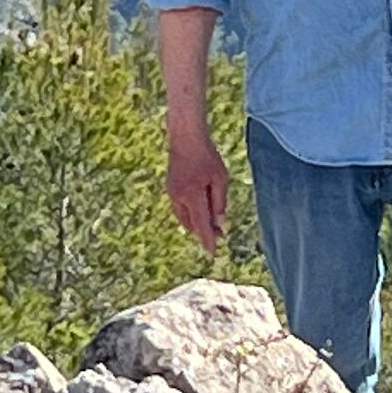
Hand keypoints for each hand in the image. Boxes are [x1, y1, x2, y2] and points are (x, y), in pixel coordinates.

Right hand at [165, 118, 231, 252]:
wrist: (185, 138)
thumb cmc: (207, 156)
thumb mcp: (220, 179)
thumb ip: (220, 202)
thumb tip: (219, 222)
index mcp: (192, 196)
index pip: (202, 225)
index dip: (207, 240)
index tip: (212, 254)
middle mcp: (179, 198)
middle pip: (192, 224)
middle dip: (205, 231)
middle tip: (220, 234)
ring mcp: (172, 193)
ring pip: (185, 218)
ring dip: (197, 223)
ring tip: (213, 223)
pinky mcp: (171, 189)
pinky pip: (181, 208)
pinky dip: (191, 213)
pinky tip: (201, 210)